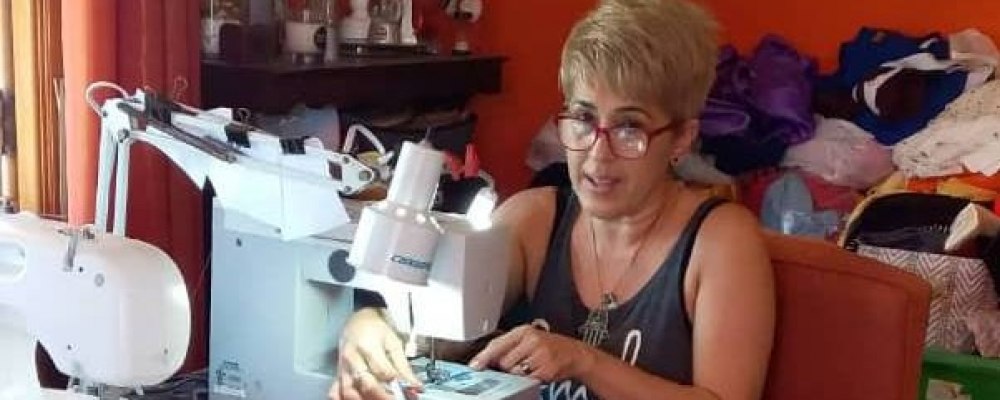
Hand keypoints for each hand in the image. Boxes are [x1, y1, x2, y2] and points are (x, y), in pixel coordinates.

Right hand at [329, 308, 421, 399]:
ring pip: (349, 390)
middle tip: (394, 399)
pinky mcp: (337, 371)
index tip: (407, 392)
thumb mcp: (394, 343)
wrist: (359, 319)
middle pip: (366, 383)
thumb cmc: (378, 329)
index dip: (396, 384)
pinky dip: (340, 397)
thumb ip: (403, 366)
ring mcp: (342, 366)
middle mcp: (352, 357)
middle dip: (382, 396)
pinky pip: (335, 388)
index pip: (382, 371)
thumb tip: (416, 385)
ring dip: (363, 399)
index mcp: (368, 346)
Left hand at [468, 325, 595, 382]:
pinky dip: (528, 379)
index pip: (498, 344)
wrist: (575, 354)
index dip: (484, 356)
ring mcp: (539, 356)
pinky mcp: (546, 370)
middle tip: (518, 363)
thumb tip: (485, 359)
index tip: (475, 365)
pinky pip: (526, 380)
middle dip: (506, 366)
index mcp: (524, 331)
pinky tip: (536, 371)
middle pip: (503, 361)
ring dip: (517, 374)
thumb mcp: (529, 338)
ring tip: (529, 366)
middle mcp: (532, 341)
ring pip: (514, 372)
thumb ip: (508, 345)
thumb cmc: (548, 346)